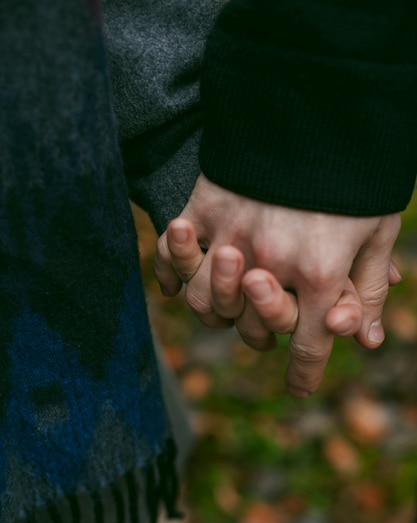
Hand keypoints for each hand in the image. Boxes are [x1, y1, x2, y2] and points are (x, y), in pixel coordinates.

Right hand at [154, 174, 400, 395]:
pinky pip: (175, 254)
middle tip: (268, 325)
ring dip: (215, 310)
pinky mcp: (204, 206)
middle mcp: (270, 263)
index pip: (309, 344)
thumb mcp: (375, 230)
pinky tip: (179, 283)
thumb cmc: (354, 171)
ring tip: (227, 301)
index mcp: (320, 274)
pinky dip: (173, 273)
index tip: (299, 388)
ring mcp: (231, 235)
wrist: (317, 101)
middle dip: (264, 334)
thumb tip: (365, 342)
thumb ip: (367, 289)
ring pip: (204, 302)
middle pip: (252, 329)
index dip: (305, 373)